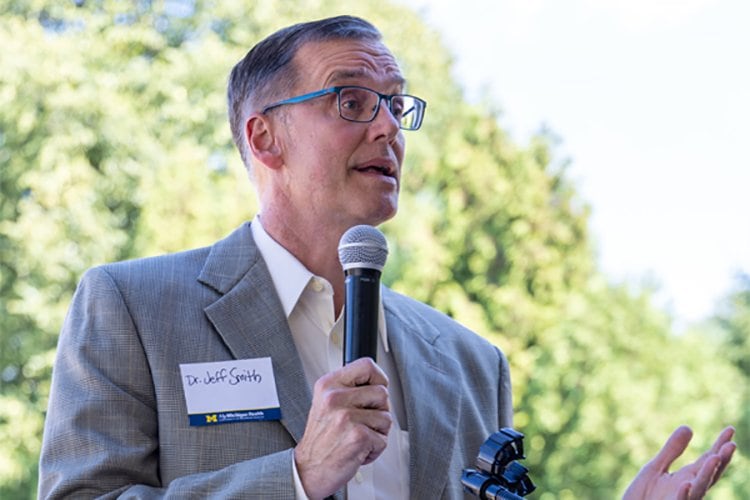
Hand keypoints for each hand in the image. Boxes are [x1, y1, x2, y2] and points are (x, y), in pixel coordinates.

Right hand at [294, 358, 391, 499]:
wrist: (309, 469)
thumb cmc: (321, 439)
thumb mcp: (325, 403)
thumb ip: (348, 389)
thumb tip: (378, 382)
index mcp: (328, 385)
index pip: (366, 366)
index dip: (378, 377)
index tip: (377, 388)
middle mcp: (335, 398)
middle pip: (382, 393)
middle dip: (379, 410)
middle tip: (363, 422)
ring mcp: (346, 417)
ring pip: (386, 417)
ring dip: (378, 432)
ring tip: (359, 436)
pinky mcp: (358, 436)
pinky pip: (383, 439)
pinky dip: (375, 449)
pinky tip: (359, 450)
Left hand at [623, 425, 735, 499]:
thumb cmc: (644, 495)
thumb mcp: (656, 467)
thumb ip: (672, 450)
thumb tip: (689, 427)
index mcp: (688, 478)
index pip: (708, 460)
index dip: (719, 446)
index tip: (730, 429)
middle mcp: (689, 490)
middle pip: (710, 474)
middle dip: (721, 461)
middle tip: (731, 445)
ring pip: (699, 489)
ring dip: (707, 474)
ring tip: (714, 457)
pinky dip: (683, 494)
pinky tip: (686, 483)